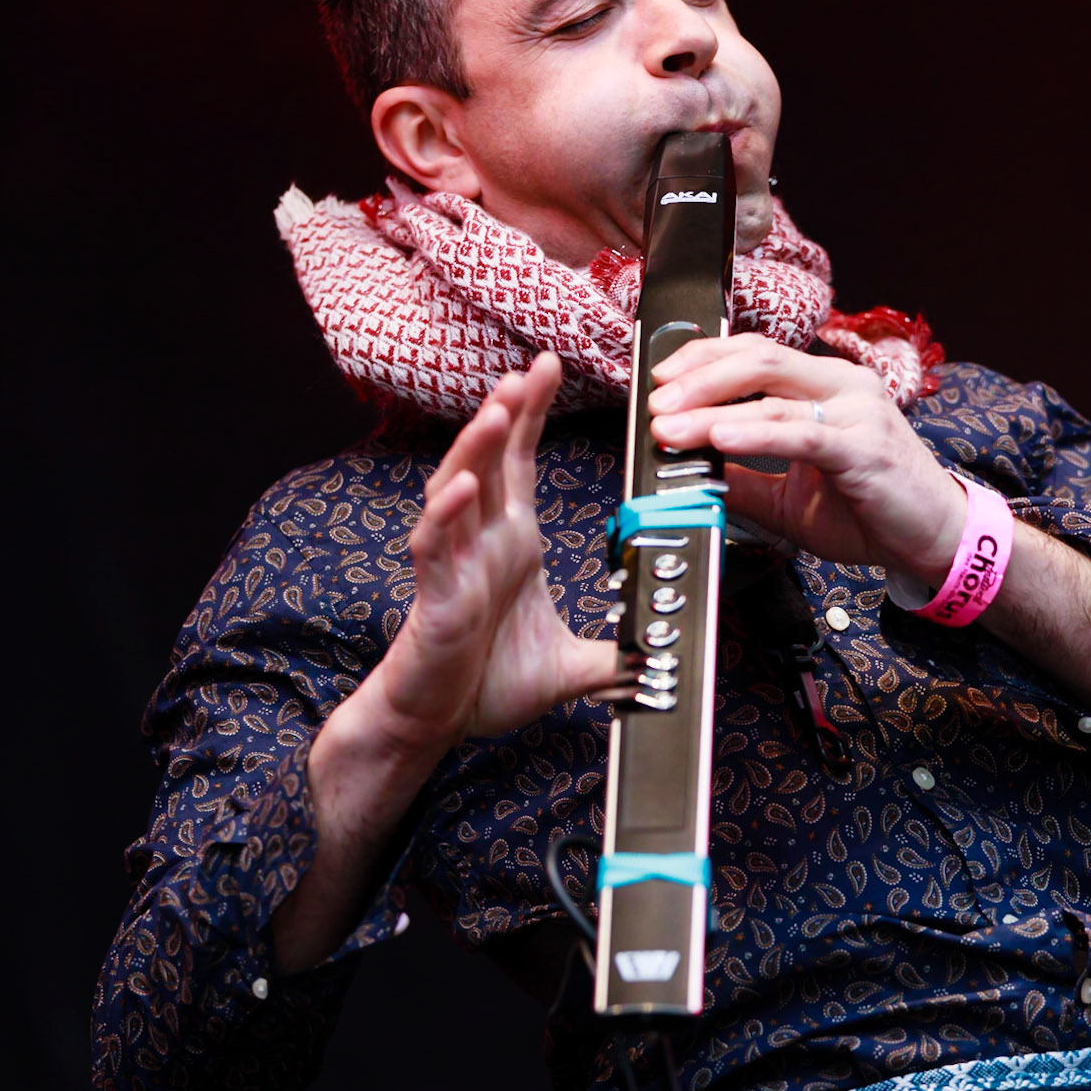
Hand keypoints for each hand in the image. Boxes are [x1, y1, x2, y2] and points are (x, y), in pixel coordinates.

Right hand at [371, 351, 619, 750]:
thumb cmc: (487, 684)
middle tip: (527, 369)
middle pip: (490, 460)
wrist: (438, 723)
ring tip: (498, 409)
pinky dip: (447, 514)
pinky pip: (435, 546)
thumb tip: (656, 657)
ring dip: (477, 448)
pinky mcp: (435, 596)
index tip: (545, 367)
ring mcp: (454, 565)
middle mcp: (479, 542)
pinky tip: (465, 487)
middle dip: (506, 411)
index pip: (519, 462)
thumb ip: (612, 657)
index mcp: (510, 543)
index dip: (529, 413)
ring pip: (458, 489)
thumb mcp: (570, 668)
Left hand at [647, 334, 965, 579]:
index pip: (756, 354)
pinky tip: (718, 436)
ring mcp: (856, 412)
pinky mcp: (863, 447)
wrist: (935, 540)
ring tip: (668, 425)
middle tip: (653, 401)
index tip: (659, 381)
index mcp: (826, 387)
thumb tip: (690, 472)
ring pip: (771, 393)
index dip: (703, 360)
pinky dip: (754, 432)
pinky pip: (799, 434)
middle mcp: (843, 386)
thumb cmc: (873, 510)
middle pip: (758, 359)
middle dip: (697, 376)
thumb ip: (744, 478)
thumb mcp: (791, 496)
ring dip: (709, 408)